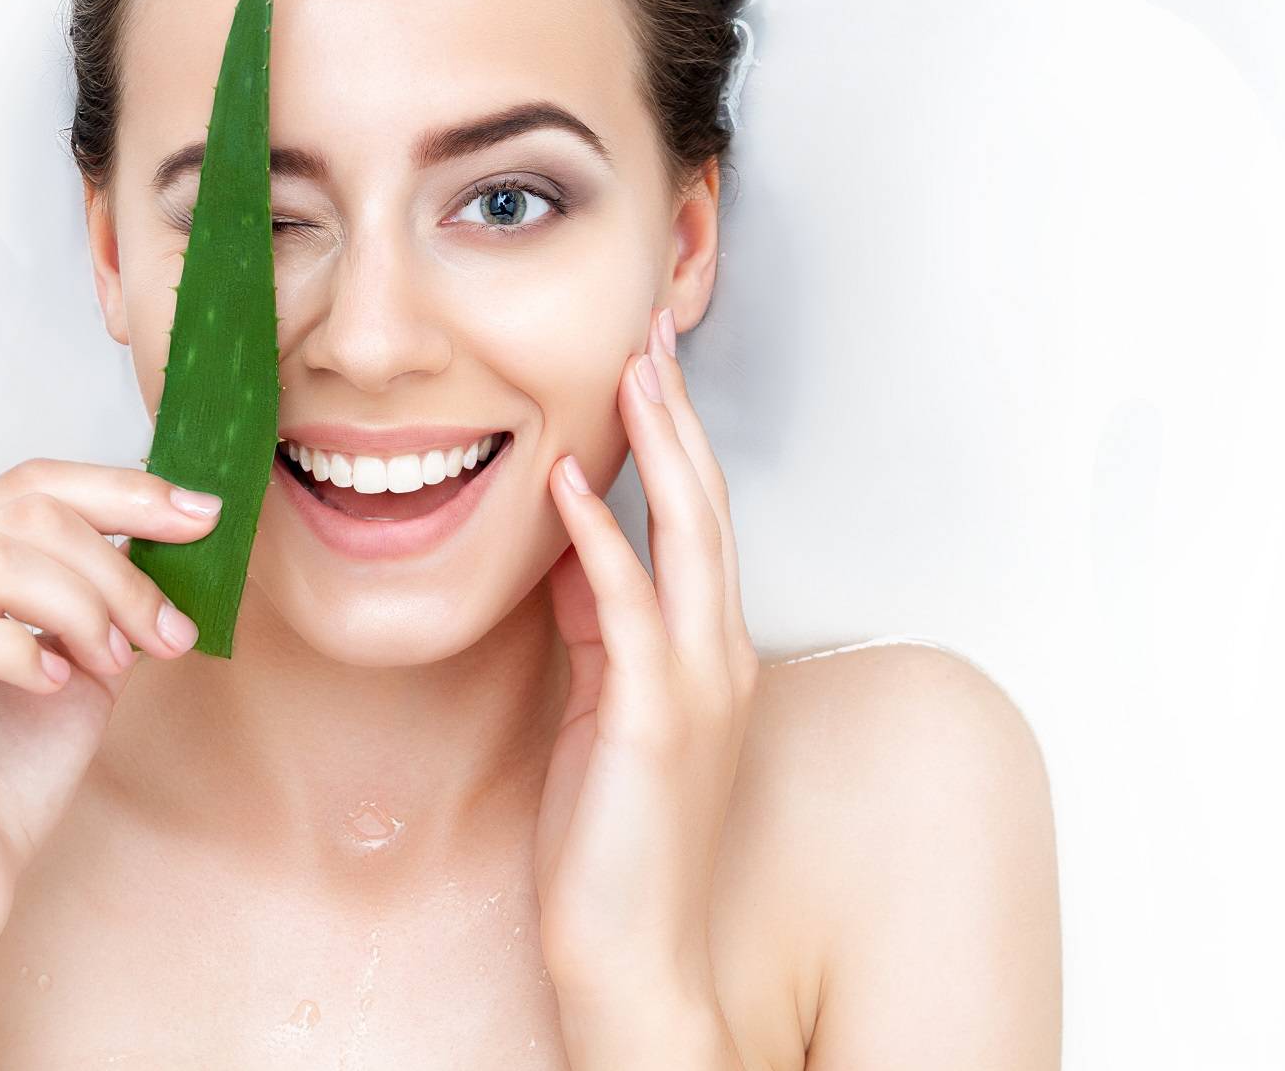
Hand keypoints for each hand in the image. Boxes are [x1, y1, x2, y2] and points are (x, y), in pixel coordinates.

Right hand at [0, 457, 220, 967]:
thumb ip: (111, 594)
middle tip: (163, 633)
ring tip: (112, 665)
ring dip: (80, 609)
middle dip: (116, 568)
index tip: (203, 519)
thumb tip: (179, 525)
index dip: (123, 491)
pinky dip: (18, 651)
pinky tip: (53, 684)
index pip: (27, 484)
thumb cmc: (9, 779)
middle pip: (19, 515)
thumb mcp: (85, 663)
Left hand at [533, 305, 759, 999]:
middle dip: (679, 413)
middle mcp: (718, 657)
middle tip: (652, 331)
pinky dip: (600, 538)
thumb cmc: (613, 840)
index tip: (649, 366)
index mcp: (705, 653)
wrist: (633, 952)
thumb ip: (600, 626)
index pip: (698, 520)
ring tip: (633, 368)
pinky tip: (567, 483)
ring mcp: (696, 686)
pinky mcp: (654, 720)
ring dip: (658, 446)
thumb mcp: (601, 707)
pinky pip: (631, 608)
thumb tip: (574, 549)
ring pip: (689, 537)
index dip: (675, 438)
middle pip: (706, 505)